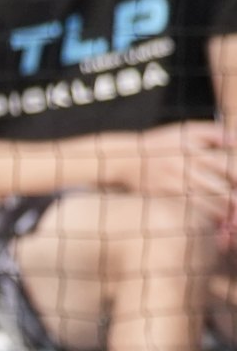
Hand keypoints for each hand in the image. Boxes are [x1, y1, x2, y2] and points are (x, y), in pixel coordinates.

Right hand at [117, 121, 236, 217]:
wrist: (124, 158)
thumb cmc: (160, 143)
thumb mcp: (185, 131)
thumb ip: (213, 132)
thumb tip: (236, 139)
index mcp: (193, 150)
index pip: (226, 166)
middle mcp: (182, 166)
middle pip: (218, 189)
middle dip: (233, 200)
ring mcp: (171, 182)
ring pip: (204, 202)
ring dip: (220, 212)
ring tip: (230, 217)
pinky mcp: (161, 194)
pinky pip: (186, 208)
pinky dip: (201, 216)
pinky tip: (211, 219)